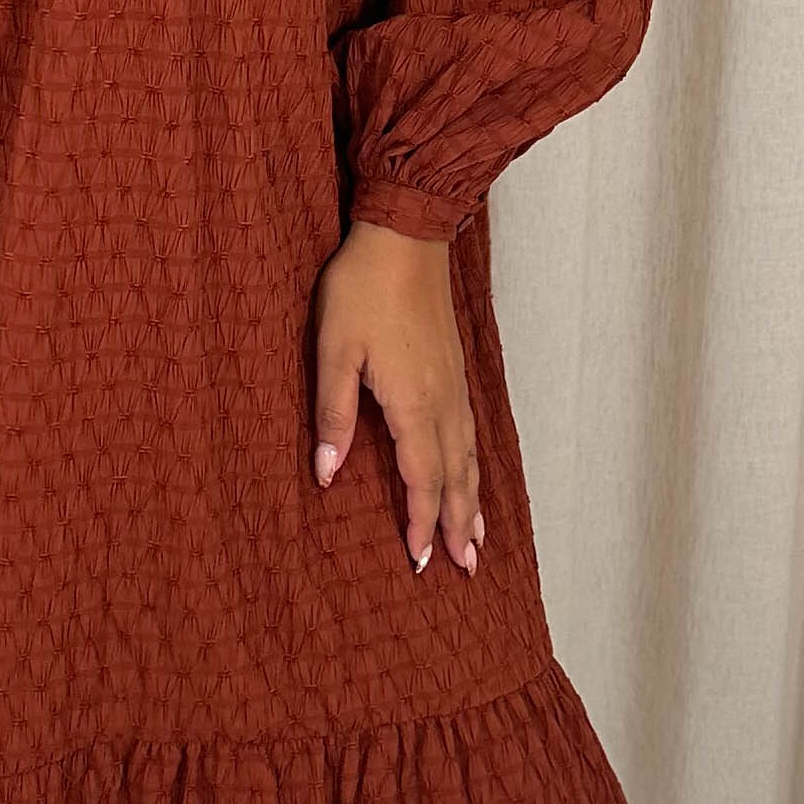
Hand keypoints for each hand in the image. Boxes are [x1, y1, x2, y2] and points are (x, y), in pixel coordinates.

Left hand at [310, 221, 484, 576]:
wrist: (405, 234)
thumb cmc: (362, 288)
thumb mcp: (333, 350)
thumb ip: (333, 414)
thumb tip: (326, 472)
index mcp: (413, 402)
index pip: (422, 478)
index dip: (420, 521)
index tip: (418, 560)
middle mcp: (443, 402)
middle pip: (455, 477)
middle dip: (458, 525)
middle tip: (466, 569)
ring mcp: (454, 385)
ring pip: (469, 457)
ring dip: (473, 501)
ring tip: (478, 539)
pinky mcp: (454, 370)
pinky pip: (470, 433)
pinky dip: (474, 466)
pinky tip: (472, 475)